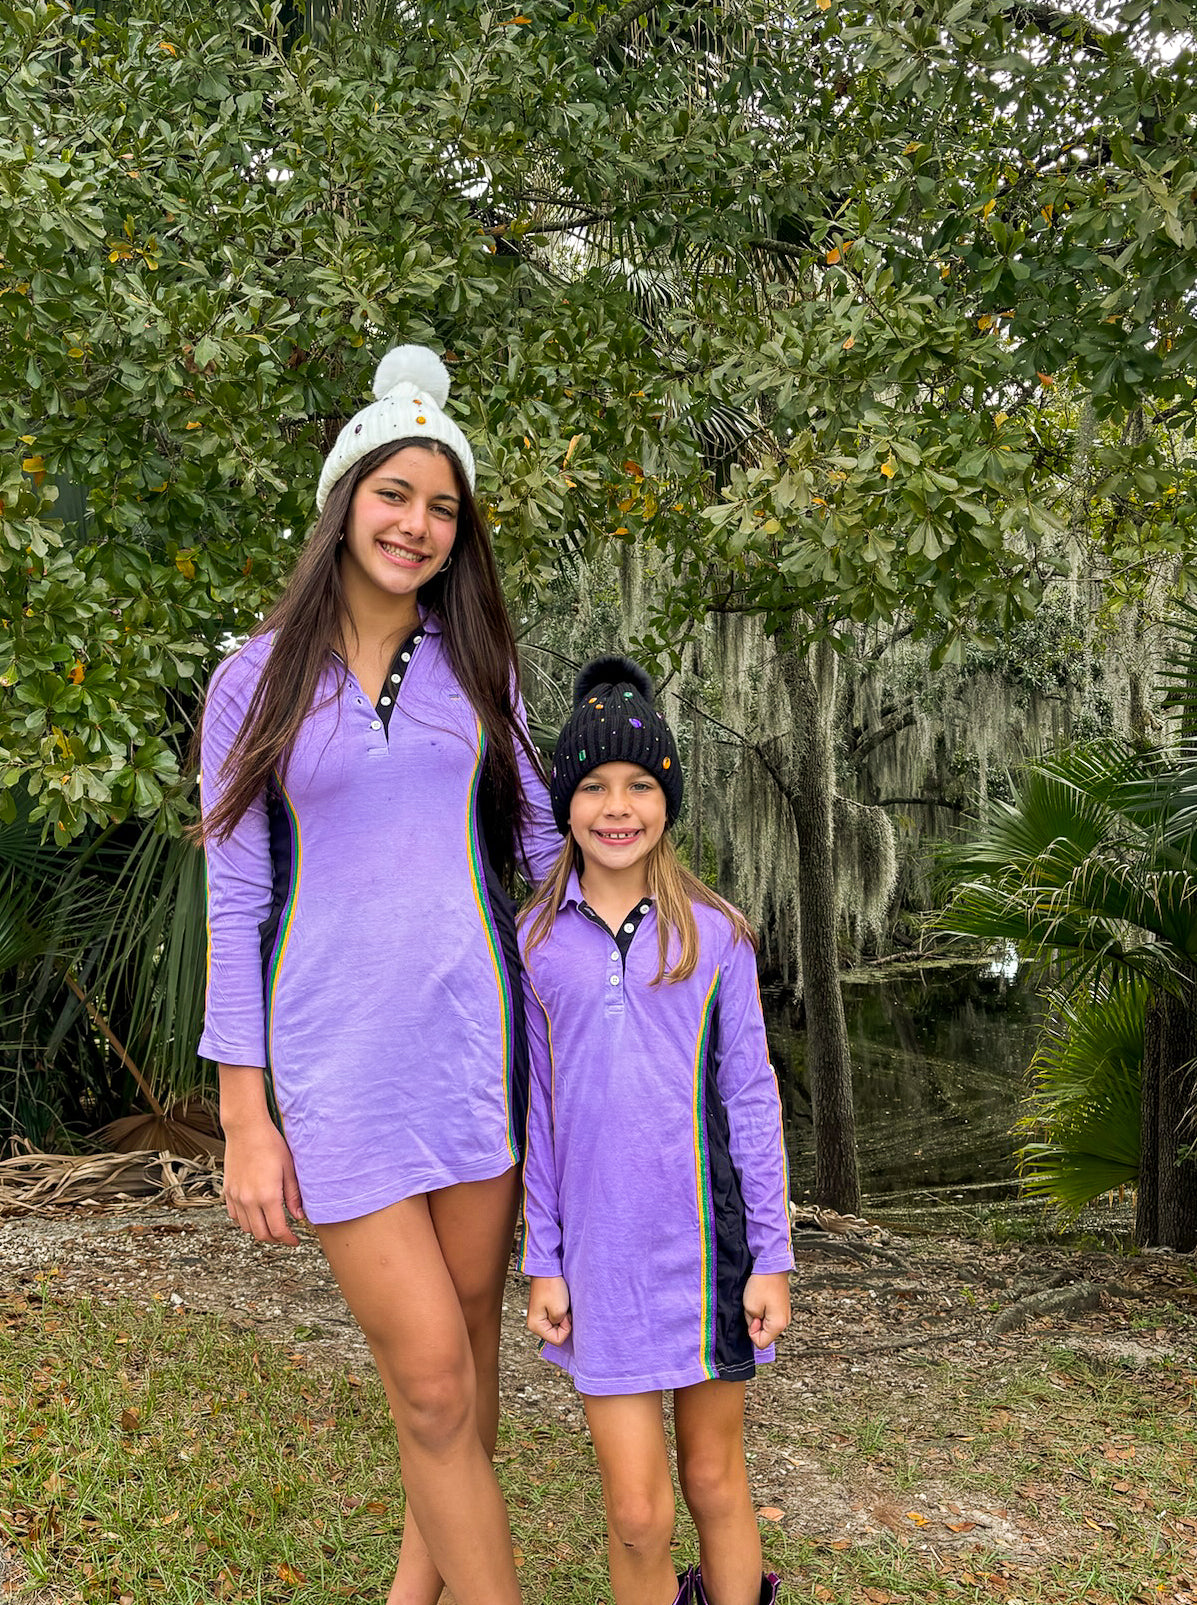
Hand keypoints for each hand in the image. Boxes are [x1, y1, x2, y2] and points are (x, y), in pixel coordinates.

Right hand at [221, 1116, 304, 1245]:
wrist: (246, 1129)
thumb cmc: (271, 1145)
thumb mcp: (289, 1169)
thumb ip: (293, 1195)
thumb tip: (299, 1216)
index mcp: (267, 1196)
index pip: (278, 1230)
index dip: (288, 1240)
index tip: (295, 1241)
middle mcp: (249, 1200)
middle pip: (261, 1234)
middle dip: (275, 1239)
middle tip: (286, 1235)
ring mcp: (236, 1197)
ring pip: (247, 1228)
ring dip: (260, 1230)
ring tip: (272, 1224)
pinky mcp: (228, 1191)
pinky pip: (235, 1216)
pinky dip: (246, 1220)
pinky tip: (256, 1213)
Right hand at [526, 1275, 571, 1345]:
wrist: (547, 1269)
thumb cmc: (550, 1286)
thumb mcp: (559, 1310)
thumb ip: (562, 1325)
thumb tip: (561, 1326)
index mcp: (536, 1326)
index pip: (557, 1340)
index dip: (565, 1328)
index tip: (564, 1314)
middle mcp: (535, 1324)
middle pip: (557, 1334)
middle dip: (564, 1323)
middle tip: (563, 1308)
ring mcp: (540, 1317)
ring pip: (558, 1326)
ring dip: (563, 1316)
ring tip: (561, 1304)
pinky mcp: (545, 1310)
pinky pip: (557, 1318)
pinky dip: (562, 1312)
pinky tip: (561, 1303)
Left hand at [744, 1271, 790, 1349]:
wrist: (773, 1266)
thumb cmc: (763, 1284)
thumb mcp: (750, 1307)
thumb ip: (752, 1323)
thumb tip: (756, 1326)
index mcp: (778, 1325)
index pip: (761, 1344)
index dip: (752, 1332)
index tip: (753, 1318)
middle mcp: (785, 1322)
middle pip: (765, 1335)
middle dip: (755, 1324)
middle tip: (754, 1308)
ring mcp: (784, 1315)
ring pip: (766, 1325)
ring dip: (759, 1316)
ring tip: (758, 1302)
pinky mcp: (782, 1308)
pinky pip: (769, 1317)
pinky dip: (763, 1311)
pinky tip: (762, 1300)